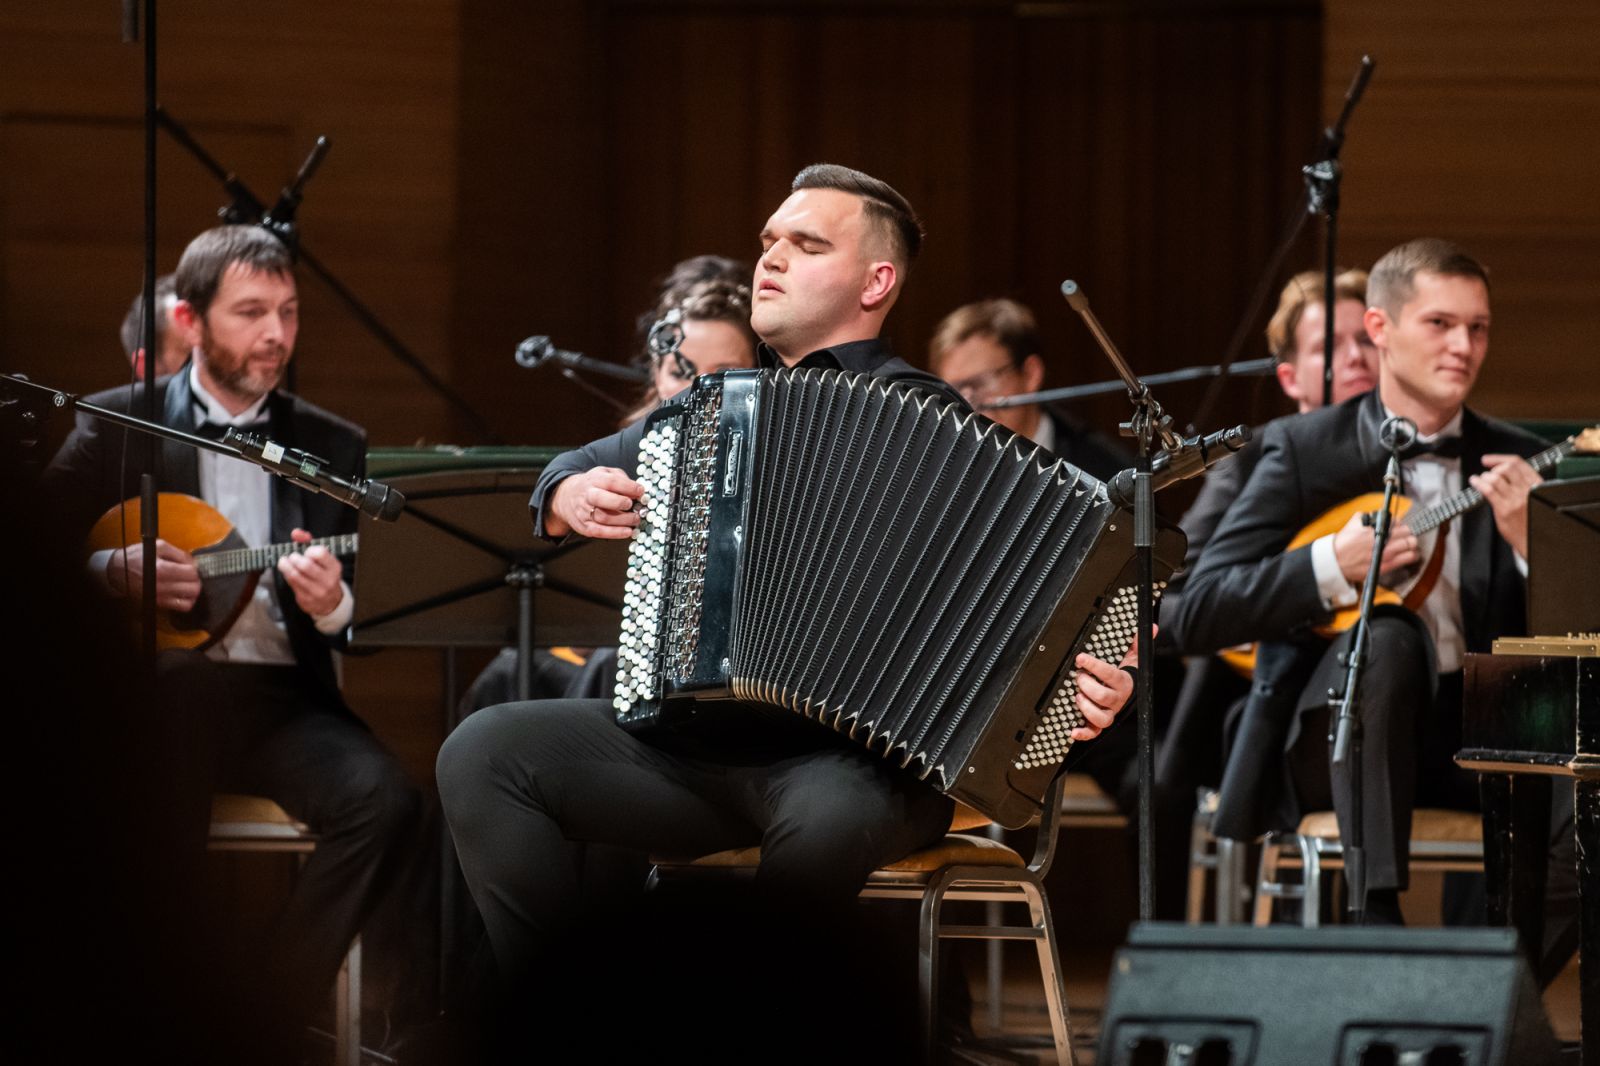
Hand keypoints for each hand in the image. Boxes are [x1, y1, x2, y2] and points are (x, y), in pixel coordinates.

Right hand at [105, 538, 200, 610]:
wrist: (117, 571)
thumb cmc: (138, 556)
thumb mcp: (159, 546)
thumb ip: (180, 554)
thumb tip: (195, 563)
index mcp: (162, 569)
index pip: (192, 573)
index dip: (194, 567)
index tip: (190, 565)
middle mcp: (161, 586)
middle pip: (194, 588)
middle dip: (196, 580)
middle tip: (190, 575)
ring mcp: (160, 597)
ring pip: (191, 599)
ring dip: (193, 591)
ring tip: (188, 583)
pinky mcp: (159, 604)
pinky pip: (182, 607)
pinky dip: (188, 601)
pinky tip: (183, 593)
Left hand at [277, 528, 343, 616]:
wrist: (330, 602)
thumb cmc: (324, 574)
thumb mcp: (322, 558)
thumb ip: (308, 542)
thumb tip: (296, 533)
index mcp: (334, 567)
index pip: (320, 553)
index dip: (309, 550)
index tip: (307, 552)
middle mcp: (328, 580)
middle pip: (305, 565)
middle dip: (294, 558)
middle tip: (292, 557)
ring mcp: (317, 591)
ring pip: (295, 575)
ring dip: (285, 566)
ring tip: (284, 562)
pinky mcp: (306, 599)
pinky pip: (291, 584)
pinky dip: (286, 575)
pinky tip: (287, 572)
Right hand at [546, 467, 643, 539]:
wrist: (567, 496)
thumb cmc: (593, 485)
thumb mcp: (605, 473)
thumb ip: (621, 479)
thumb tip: (637, 490)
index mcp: (594, 480)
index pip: (611, 481)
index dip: (628, 487)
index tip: (640, 491)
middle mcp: (587, 495)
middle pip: (601, 498)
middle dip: (620, 502)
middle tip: (632, 505)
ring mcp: (584, 512)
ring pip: (603, 517)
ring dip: (623, 520)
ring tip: (635, 519)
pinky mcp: (584, 526)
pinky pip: (600, 532)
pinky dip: (616, 533)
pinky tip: (628, 531)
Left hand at [1070, 624, 1152, 740]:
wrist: (1127, 692)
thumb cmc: (1125, 674)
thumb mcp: (1132, 657)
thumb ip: (1137, 642)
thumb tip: (1152, 627)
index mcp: (1124, 682)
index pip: (1111, 675)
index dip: (1095, 667)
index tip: (1081, 658)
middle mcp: (1118, 700)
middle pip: (1104, 697)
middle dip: (1088, 686)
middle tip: (1078, 677)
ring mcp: (1109, 712)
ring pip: (1101, 717)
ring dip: (1086, 708)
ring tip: (1077, 696)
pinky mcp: (1099, 724)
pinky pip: (1094, 732)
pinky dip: (1083, 733)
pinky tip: (1073, 730)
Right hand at [1332, 509, 1418, 585]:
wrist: (1336, 561)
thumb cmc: (1344, 542)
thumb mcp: (1355, 521)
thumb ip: (1370, 516)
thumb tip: (1381, 515)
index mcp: (1377, 528)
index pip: (1398, 522)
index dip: (1399, 525)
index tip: (1398, 528)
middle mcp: (1384, 540)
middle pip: (1408, 533)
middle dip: (1408, 534)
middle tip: (1406, 536)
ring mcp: (1387, 553)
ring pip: (1412, 545)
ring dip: (1412, 544)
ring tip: (1410, 545)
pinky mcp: (1387, 565)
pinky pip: (1409, 558)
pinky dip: (1413, 555)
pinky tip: (1411, 554)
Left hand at [1471, 454, 1541, 558]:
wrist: (1535, 542)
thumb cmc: (1533, 523)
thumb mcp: (1536, 499)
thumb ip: (1524, 486)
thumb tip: (1503, 476)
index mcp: (1537, 485)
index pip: (1519, 464)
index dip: (1500, 459)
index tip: (1488, 460)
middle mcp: (1528, 491)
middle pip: (1507, 468)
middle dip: (1493, 468)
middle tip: (1486, 472)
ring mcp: (1516, 500)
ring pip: (1496, 478)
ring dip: (1484, 477)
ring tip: (1480, 480)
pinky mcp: (1504, 510)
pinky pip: (1488, 490)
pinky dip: (1478, 483)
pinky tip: (1474, 483)